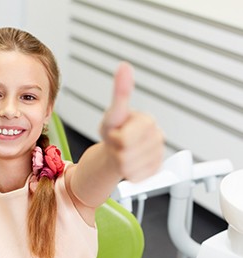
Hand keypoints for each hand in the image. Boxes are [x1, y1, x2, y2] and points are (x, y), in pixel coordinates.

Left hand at [100, 62, 163, 181]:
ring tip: (123, 152)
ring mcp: (158, 155)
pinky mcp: (156, 170)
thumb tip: (124, 66)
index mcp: (148, 122)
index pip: (126, 139)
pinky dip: (128, 173)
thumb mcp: (113, 113)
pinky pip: (136, 177)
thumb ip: (120, 92)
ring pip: (130, 168)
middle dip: (116, 151)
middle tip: (118, 143)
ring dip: (121, 162)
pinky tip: (130, 163)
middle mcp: (157, 137)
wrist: (116, 150)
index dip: (115, 138)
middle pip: (127, 154)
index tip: (117, 132)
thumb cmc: (114, 131)